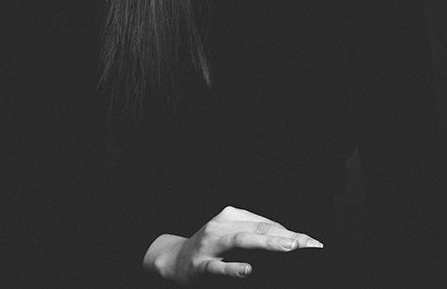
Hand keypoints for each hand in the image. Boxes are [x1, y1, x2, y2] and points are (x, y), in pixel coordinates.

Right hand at [143, 205, 323, 283]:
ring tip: (289, 247)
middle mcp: (221, 225)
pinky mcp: (200, 265)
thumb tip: (288, 239)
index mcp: (231, 216)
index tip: (313, 243)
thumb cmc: (210, 249)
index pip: (267, 224)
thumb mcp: (231, 236)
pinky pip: (218, 268)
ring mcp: (210, 244)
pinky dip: (233, 268)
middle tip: (309, 244)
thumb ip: (255, 234)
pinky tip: (248, 270)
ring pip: (241, 241)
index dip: (291, 233)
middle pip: (258, 229)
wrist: (173, 261)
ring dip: (267, 244)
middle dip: (286, 236)